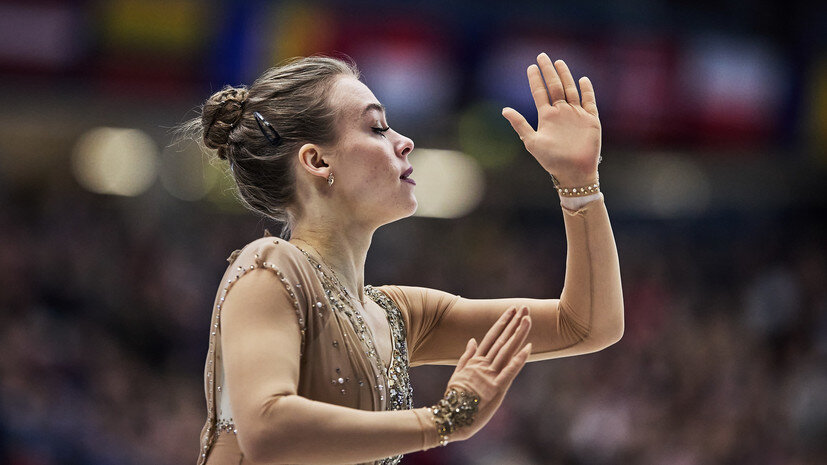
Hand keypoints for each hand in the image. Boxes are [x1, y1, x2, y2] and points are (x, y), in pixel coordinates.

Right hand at [441, 306, 531, 442]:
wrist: (451, 417)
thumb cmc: (454, 398)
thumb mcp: (459, 373)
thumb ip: (467, 356)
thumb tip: (472, 339)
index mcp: (475, 361)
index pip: (491, 337)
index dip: (503, 322)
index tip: (512, 310)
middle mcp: (484, 365)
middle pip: (502, 340)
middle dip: (513, 323)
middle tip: (524, 308)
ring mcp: (490, 375)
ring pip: (506, 351)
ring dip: (518, 334)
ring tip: (528, 320)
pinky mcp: (497, 388)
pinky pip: (510, 371)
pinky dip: (519, 359)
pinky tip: (528, 348)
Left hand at [502, 53, 601, 186]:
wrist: (573, 172)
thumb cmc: (551, 160)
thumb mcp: (531, 141)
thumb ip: (519, 124)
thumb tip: (504, 110)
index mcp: (547, 117)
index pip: (540, 93)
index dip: (535, 80)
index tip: (531, 67)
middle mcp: (561, 113)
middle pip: (554, 86)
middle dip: (548, 71)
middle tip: (542, 56)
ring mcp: (576, 115)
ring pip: (570, 90)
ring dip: (565, 76)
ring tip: (559, 62)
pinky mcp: (590, 120)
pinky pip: (589, 101)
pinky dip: (587, 90)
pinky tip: (582, 79)